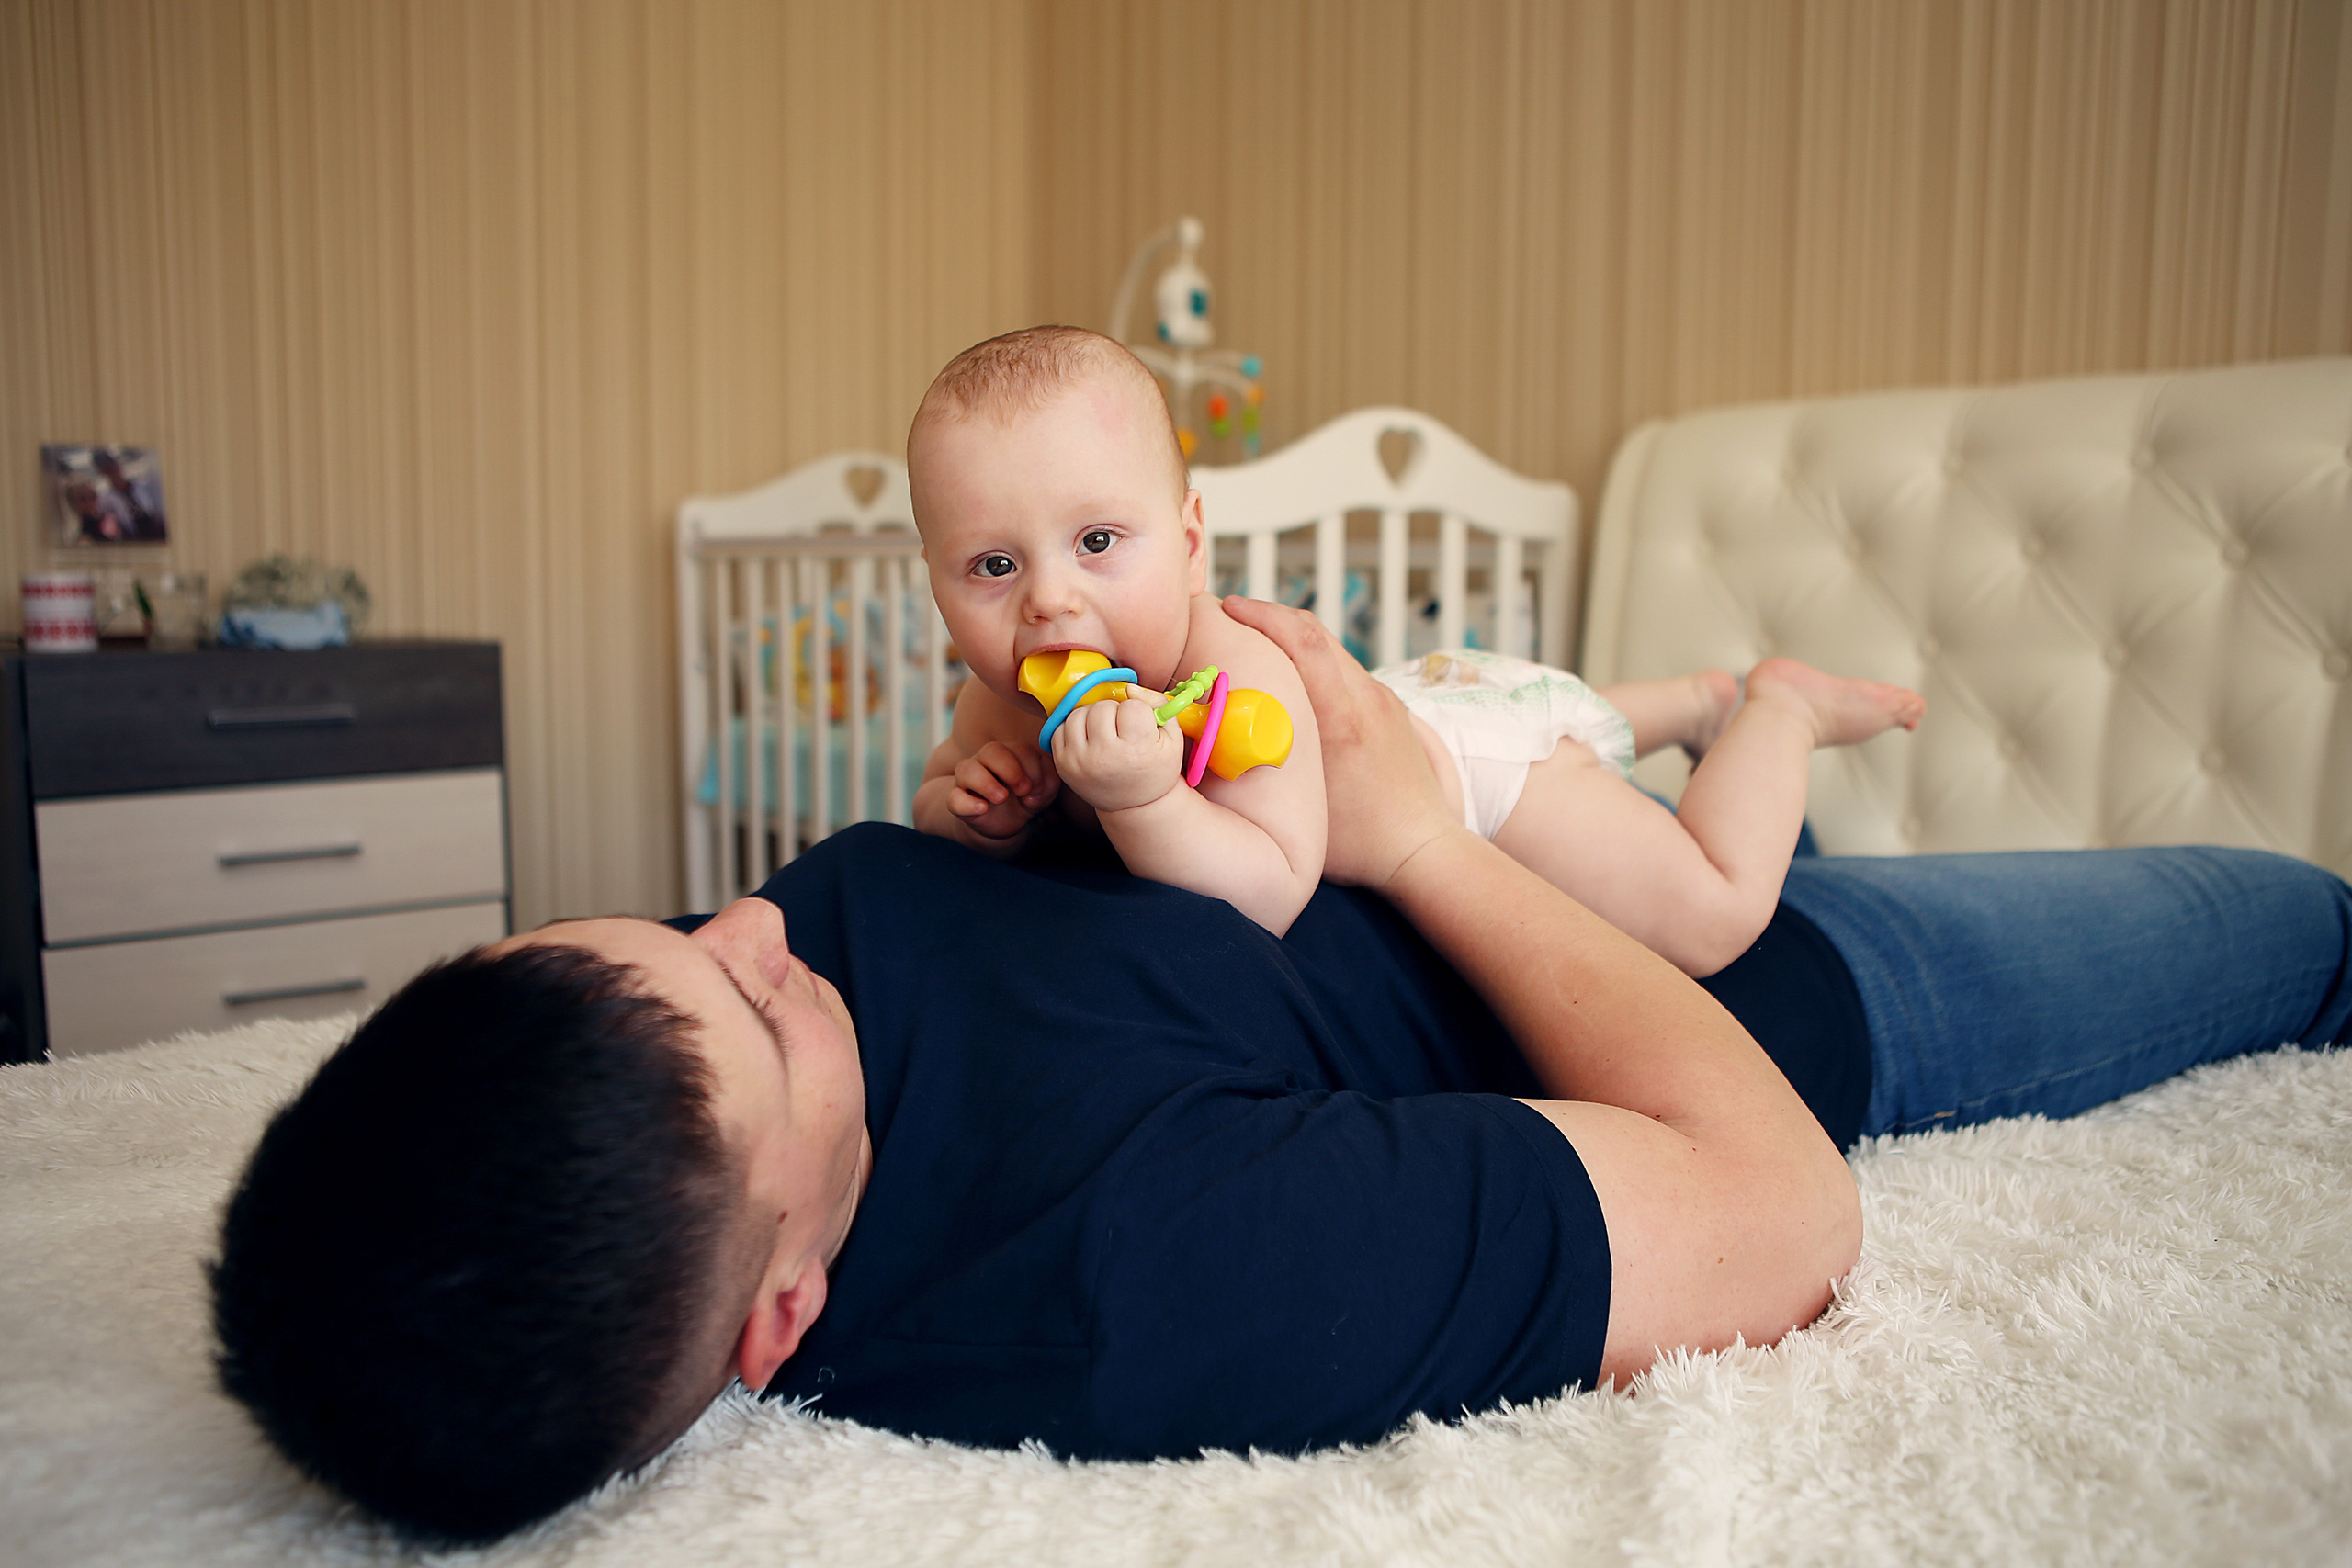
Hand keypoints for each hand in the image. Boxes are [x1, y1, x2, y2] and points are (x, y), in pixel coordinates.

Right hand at [948, 740, 1059, 839]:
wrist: (1003, 823)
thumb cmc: (1024, 798)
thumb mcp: (1042, 792)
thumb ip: (1048, 784)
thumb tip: (1035, 792)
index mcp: (1010, 754)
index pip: (1020, 749)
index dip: (1033, 769)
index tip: (1039, 790)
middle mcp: (985, 761)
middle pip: (992, 750)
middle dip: (1011, 770)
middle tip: (1023, 790)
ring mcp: (968, 780)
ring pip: (966, 769)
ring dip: (986, 783)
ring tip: (1001, 798)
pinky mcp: (957, 801)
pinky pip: (954, 798)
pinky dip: (967, 803)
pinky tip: (983, 808)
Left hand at [1051, 695, 1184, 813]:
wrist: (1134, 805)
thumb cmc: (1156, 768)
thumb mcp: (1172, 738)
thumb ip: (1158, 704)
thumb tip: (1129, 687)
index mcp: (1136, 751)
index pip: (1131, 706)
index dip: (1138, 712)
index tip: (1140, 728)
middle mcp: (1104, 757)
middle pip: (1103, 707)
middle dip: (1114, 713)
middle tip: (1122, 730)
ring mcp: (1079, 761)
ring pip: (1078, 713)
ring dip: (1092, 717)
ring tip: (1105, 732)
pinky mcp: (1062, 764)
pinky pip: (1060, 727)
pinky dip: (1074, 729)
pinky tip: (1089, 740)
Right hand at [1220, 596, 1459, 889]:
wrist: (1423, 851)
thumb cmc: (1360, 843)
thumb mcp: (1302, 807)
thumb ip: (1265, 766)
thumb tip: (1218, 739)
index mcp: (1344, 718)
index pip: (1302, 641)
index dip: (1261, 615)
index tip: (1226, 607)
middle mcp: (1368, 699)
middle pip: (1315, 633)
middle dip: (1268, 616)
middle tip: (1230, 617)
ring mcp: (1383, 701)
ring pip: (1331, 650)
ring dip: (1291, 639)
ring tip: (1253, 646)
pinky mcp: (1390, 709)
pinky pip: (1345, 671)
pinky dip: (1313, 662)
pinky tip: (1291, 683)